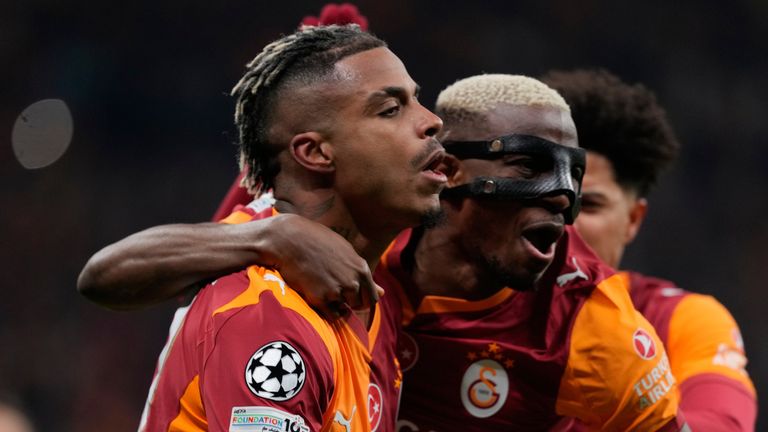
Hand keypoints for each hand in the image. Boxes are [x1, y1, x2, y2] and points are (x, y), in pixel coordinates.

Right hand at [247, 214, 383, 317]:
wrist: (289, 240)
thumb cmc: (317, 242)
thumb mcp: (345, 253)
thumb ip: (363, 274)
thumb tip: (383, 293)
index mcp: (361, 268)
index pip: (372, 297)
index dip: (363, 300)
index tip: (352, 297)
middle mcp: (352, 281)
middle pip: (358, 305)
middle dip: (348, 301)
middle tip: (331, 287)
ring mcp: (336, 290)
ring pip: (343, 309)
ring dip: (334, 303)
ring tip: (321, 285)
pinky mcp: (319, 298)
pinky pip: (330, 315)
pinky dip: (325, 310)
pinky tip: (316, 294)